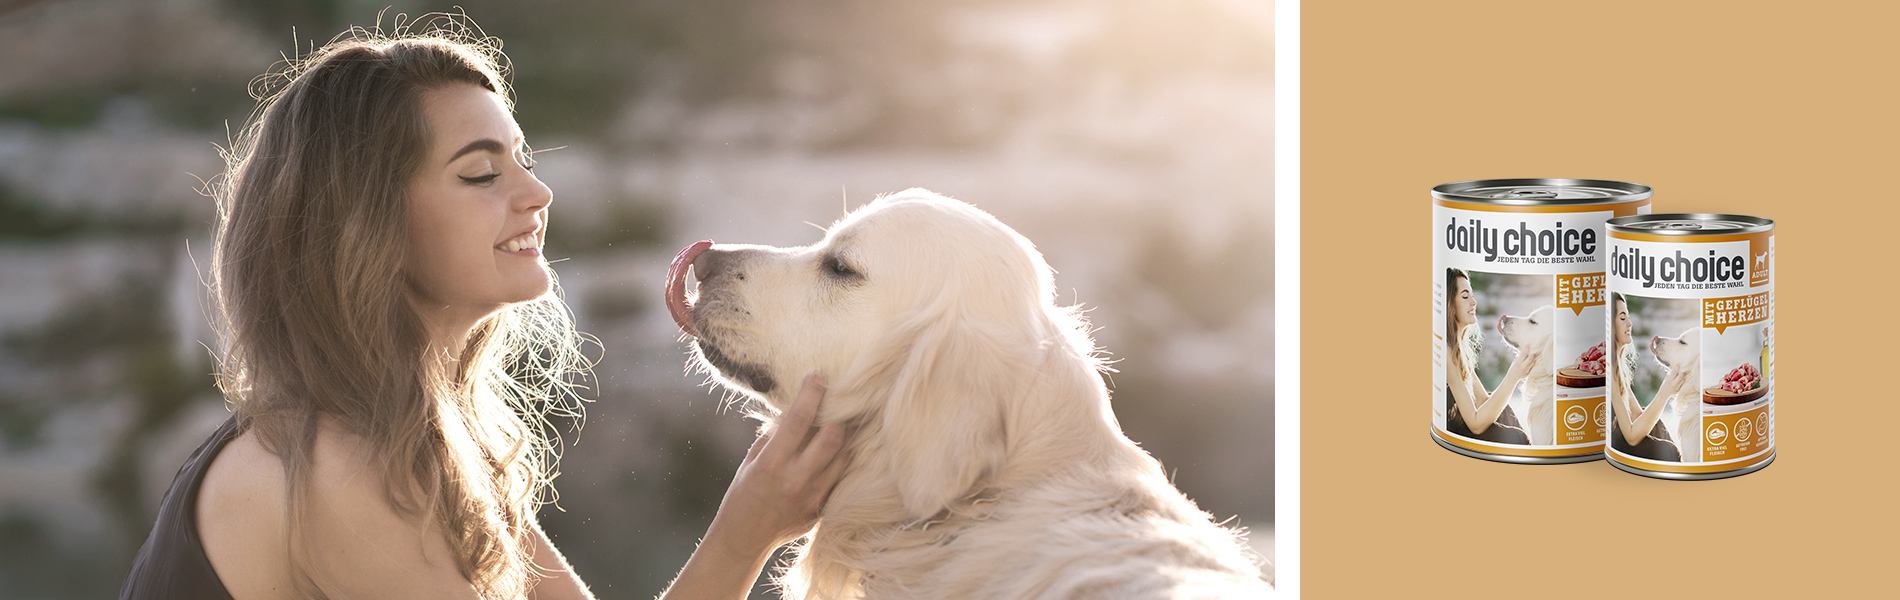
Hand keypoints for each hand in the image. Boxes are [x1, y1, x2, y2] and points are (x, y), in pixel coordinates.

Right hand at [711, 374, 852, 550]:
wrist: (743, 539)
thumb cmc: (743, 493)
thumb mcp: (752, 460)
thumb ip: (775, 436)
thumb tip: (796, 408)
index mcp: (772, 464)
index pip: (799, 420)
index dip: (811, 393)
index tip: (816, 376)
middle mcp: (795, 481)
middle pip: (833, 437)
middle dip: (839, 412)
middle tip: (838, 396)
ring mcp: (813, 497)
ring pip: (844, 456)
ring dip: (846, 434)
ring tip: (844, 418)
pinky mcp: (822, 510)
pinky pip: (841, 477)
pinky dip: (842, 458)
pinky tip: (841, 446)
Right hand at [1505, 350, 1541, 379]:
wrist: (1512, 378)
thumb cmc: (1512, 369)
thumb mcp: (1514, 362)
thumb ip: (1519, 357)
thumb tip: (1523, 351)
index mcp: (1518, 362)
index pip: (1523, 353)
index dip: (1526, 348)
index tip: (1528, 344)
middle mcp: (1523, 366)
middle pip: (1531, 358)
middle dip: (1532, 353)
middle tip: (1532, 350)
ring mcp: (1527, 370)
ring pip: (1533, 362)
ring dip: (1533, 358)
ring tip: (1532, 356)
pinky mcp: (1529, 373)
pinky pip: (1533, 366)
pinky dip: (1533, 363)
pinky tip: (1532, 361)